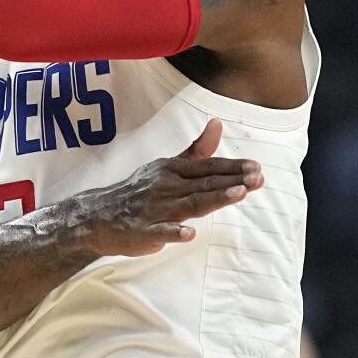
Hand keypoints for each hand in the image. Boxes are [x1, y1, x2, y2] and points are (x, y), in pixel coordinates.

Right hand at [78, 119, 262, 256]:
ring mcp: (155, 209)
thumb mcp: (167, 167)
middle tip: (258, 178)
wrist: (99, 215)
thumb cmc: (140, 191)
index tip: (256, 167)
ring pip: (189, 205)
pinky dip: (174, 232)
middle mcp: (165, 187)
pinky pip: (161, 231)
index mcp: (171, 170)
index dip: (233, 167)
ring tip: (238, 194)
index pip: (208, 167)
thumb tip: (217, 123)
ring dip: (214, 199)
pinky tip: (189, 234)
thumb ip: (196, 150)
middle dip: (233, 180)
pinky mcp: (144, 231)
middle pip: (204, 184)